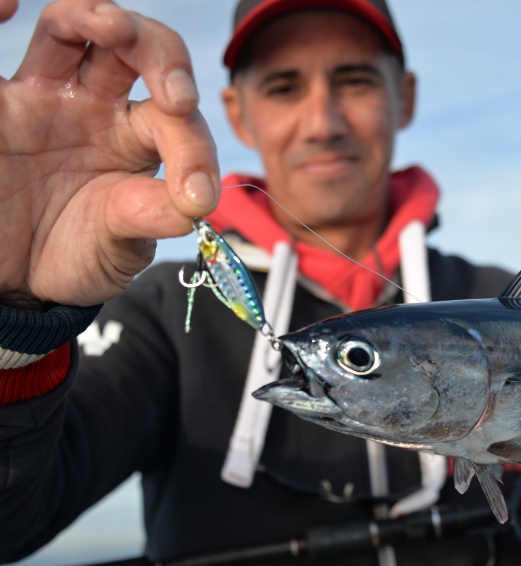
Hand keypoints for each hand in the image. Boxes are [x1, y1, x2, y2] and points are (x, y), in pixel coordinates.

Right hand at [0, 0, 218, 307]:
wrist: (17, 280)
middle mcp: (95, 106)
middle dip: (163, 56)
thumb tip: (194, 203)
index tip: (198, 197)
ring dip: (96, 18)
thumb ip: (150, 217)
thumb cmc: (76, 255)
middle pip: (135, 48)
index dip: (195, 150)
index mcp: (138, 139)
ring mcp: (42, 99)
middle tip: (178, 98)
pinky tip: (8, 5)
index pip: (175, 120)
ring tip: (112, 28)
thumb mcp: (119, 245)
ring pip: (70, 30)